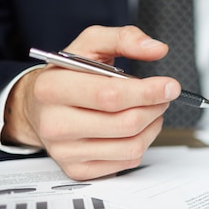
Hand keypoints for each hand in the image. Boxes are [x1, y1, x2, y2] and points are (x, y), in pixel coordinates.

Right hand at [1, 25, 180, 179]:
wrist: (37, 106)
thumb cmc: (67, 74)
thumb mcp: (90, 44)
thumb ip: (124, 38)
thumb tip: (156, 49)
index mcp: (53, 88)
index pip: (110, 95)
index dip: (148, 92)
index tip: (170, 86)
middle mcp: (55, 123)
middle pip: (125, 123)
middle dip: (155, 107)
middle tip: (163, 96)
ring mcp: (65, 151)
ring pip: (131, 146)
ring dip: (153, 126)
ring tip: (150, 110)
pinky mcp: (77, 169)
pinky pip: (126, 162)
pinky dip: (142, 143)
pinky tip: (136, 128)